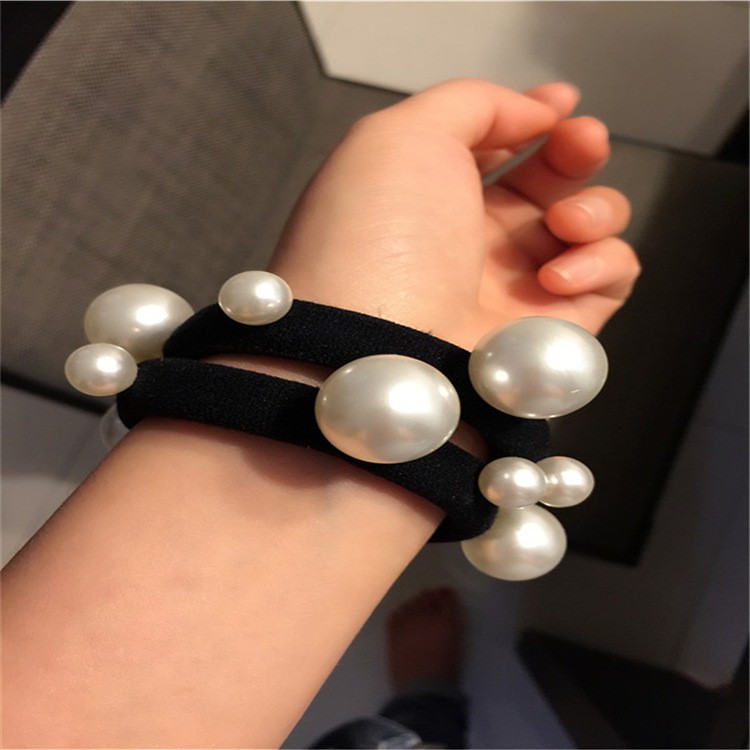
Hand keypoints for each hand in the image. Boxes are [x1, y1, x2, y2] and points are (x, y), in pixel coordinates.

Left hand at [271, 79, 638, 350]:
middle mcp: (473, 239)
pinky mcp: (550, 329)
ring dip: (595, 208)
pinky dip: (603, 264)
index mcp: (432, 192)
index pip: (498, 146)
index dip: (534, 117)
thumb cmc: (375, 239)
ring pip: (589, 227)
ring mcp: (513, 285)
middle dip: (577, 150)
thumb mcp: (403, 136)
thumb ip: (472, 104)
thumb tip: (534, 112)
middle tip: (580, 143)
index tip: (559, 102)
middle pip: (550, 180)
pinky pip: (610, 280)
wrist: (378, 348)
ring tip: (565, 222)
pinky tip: (557, 277)